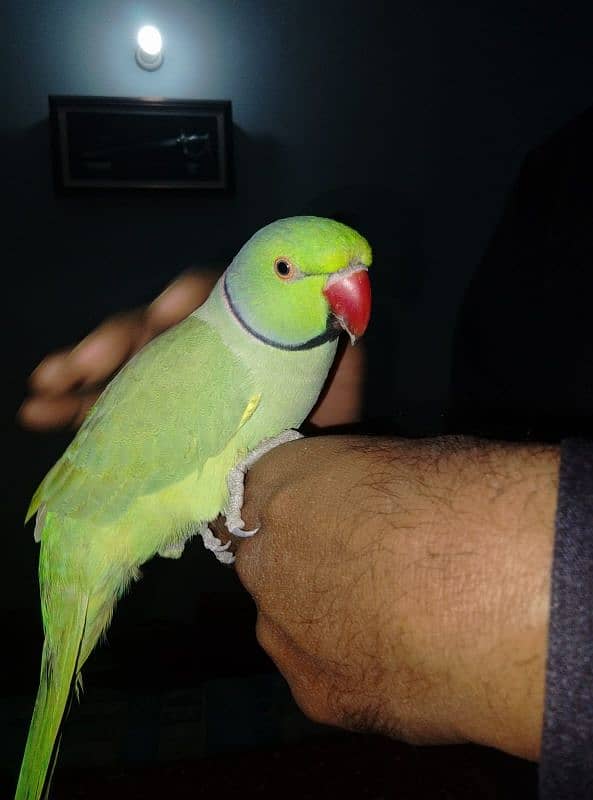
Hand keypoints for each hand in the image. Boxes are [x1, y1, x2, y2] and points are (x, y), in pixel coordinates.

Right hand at [19, 271, 364, 431]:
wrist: (300, 486)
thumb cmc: (315, 421)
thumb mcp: (332, 370)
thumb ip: (330, 327)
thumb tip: (337, 287)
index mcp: (231, 334)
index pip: (201, 302)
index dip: (180, 301)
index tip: (164, 315)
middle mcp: (194, 353)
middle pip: (148, 332)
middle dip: (117, 339)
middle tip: (91, 360)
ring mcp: (169, 388)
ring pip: (119, 368)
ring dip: (80, 369)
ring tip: (47, 384)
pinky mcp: (147, 424)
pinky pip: (105, 411)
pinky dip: (73, 409)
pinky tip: (40, 410)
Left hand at [233, 435, 557, 760]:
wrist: (496, 588)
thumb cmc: (462, 497)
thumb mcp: (403, 454)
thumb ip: (359, 481)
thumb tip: (363, 488)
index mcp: (278, 480)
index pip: (268, 489)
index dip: (308, 502)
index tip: (344, 513)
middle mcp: (261, 556)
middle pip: (275, 561)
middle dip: (313, 563)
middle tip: (377, 571)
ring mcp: (282, 630)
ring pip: (296, 623)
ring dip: (332, 619)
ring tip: (402, 624)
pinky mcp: (316, 695)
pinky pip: (328, 675)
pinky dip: (360, 668)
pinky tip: (410, 665)